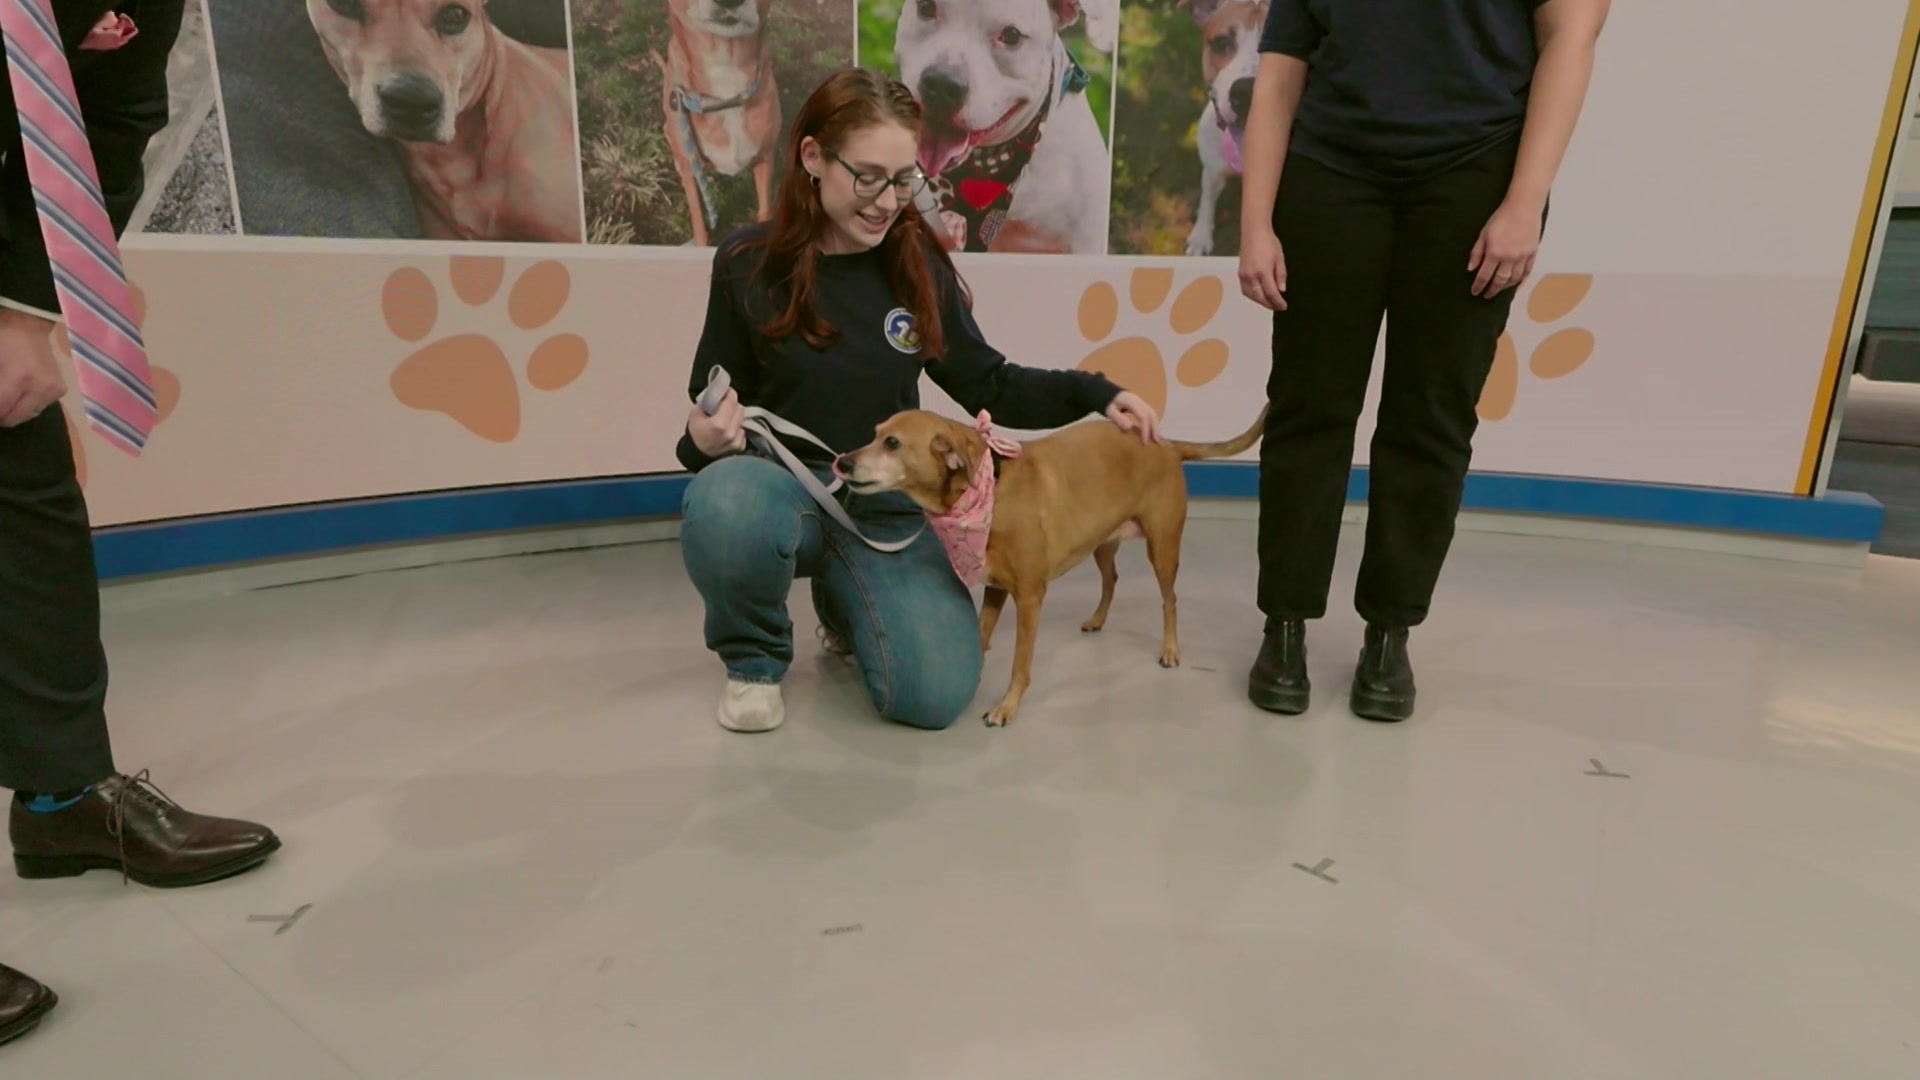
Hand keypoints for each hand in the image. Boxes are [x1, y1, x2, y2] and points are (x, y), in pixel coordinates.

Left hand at [0, 308, 65, 427]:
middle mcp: (39, 388)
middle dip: (2, 415)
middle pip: (15, 417)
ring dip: (17, 410)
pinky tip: (25, 392)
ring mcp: (52, 390)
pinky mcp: (60, 389)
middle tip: (0, 404)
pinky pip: (41, 406)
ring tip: (10, 399)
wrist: (27, 326)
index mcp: (18, 378)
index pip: (1, 408)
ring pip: (29, 414)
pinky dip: (30, 404)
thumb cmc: (3, 341)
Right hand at [686, 388, 745, 457]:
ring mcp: (737, 441)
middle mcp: (731, 432)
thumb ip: (707, 403)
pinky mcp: (741, 447)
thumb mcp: (695, 415)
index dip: (729, 393)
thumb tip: (716, 395)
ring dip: (735, 416)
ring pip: (742, 419)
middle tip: (725, 405)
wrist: (698, 456)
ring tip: (726, 418)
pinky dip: (737, 428)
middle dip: (732, 404)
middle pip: (740, 408)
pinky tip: (729, 430)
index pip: (731, 401)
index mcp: (719, 423)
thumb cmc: (696, 435)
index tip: (726, 391)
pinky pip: (743, 431)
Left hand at [1106, 391, 1162, 444]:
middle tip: (1156, 442)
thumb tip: (1130, 427)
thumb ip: (1118, 418)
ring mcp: (1142, 402)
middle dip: (1154, 428)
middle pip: (1151, 414)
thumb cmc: (1109, 404)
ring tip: (1156, 439)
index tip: (1145, 441)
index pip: (1143, 416)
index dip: (1145, 429)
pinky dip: (1153, 423)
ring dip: (1155, 426)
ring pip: (1153, 414)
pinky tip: (1152, 432)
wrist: (1110, 394)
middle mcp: (1139, 401)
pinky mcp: (1142, 406)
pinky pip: (1150, 414)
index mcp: (1132, 402)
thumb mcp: (1110, 411)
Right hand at [1237, 227, 1287, 309]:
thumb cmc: (1269, 243)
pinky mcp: (1240, 274)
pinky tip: (1260, 295)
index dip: (1278, 302)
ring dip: (1261, 302)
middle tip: (1278, 307)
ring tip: (1270, 303)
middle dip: (1270, 305)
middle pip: (1260, 298)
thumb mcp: (1280, 258)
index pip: (1271, 293)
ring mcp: (1244, 276)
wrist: (1254, 232)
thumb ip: (1281, 275)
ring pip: (1252, 296)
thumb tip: (1282, 290)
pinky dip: (1253, 296)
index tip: (1284, 306)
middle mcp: (1251, 276)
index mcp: (1263, 271)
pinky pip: (1246, 290)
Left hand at [1469, 201, 1541, 297]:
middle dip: (1492, 290)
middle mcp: (1509, 258)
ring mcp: (1522, 257)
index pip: (1484, 276)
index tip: (1475, 292)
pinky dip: (1520, 280)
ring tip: (1499, 289)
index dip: (1479, 286)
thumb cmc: (1501, 218)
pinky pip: (1527, 271)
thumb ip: (1477, 252)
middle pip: (1500, 281)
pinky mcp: (1532, 253)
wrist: (1523, 207)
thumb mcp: (1484, 234)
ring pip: (1514, 279)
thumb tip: (1471, 269)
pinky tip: (1515, 282)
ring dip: (1505, 287)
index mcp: (1494, 253)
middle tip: (1486, 295)